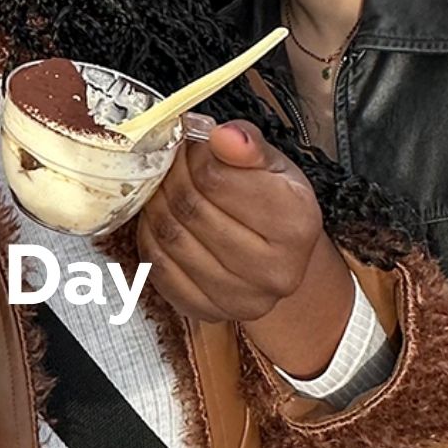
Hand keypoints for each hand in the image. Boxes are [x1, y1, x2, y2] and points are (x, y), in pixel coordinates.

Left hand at [137, 120, 355, 376]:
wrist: (281, 260)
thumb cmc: (276, 204)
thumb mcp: (274, 165)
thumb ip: (248, 145)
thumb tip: (221, 135)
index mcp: (296, 223)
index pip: (217, 179)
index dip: (193, 153)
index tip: (190, 141)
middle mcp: (275, 270)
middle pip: (192, 209)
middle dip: (171, 175)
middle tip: (169, 159)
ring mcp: (241, 299)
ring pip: (171, 238)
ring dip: (155, 203)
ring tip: (162, 184)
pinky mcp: (209, 313)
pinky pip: (159, 269)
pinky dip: (150, 237)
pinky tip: (158, 218)